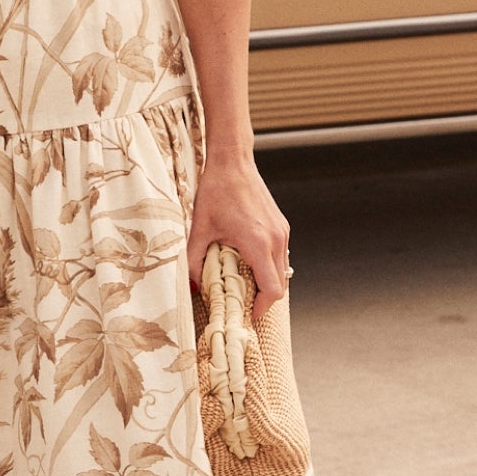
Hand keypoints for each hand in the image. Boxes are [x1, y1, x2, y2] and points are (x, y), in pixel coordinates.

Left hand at [186, 151, 289, 319]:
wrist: (232, 162)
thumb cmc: (216, 191)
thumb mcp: (199, 229)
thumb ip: (195, 261)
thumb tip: (194, 287)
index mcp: (258, 244)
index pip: (272, 290)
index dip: (261, 307)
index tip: (248, 313)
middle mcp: (276, 239)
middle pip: (281, 285)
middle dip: (263, 298)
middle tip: (243, 303)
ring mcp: (282, 232)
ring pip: (283, 270)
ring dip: (267, 282)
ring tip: (244, 284)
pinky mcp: (281, 226)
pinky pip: (280, 255)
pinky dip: (269, 266)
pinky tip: (249, 263)